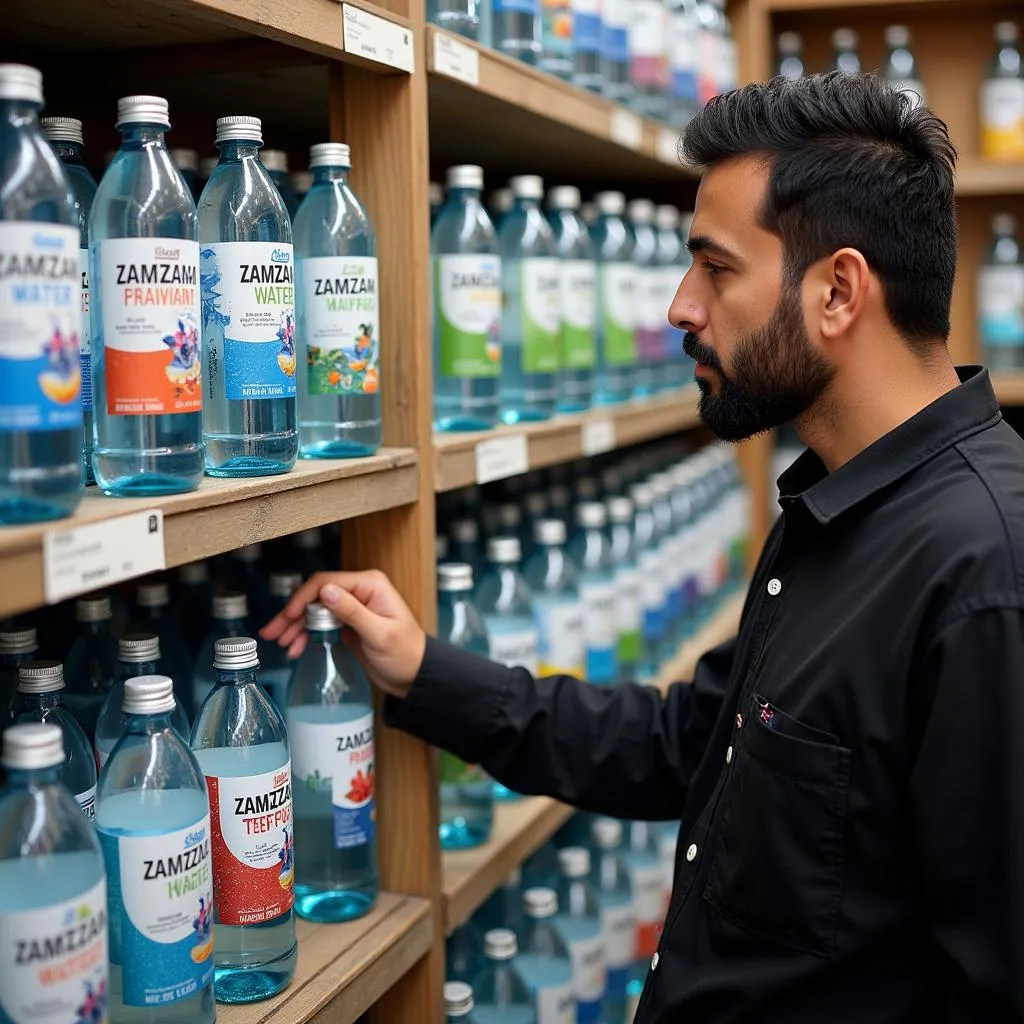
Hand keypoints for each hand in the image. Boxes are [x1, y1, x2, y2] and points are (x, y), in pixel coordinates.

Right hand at [260, 570, 426, 699]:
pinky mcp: (348, 623)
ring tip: (282, 644)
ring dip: (295, 626)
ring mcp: (353, 607)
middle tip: (273, 633)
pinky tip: (296, 648)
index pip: (326, 582)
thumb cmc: (406, 654)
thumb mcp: (380, 634)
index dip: (302, 598)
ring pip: (314, 610)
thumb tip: (326, 591)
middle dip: (292, 614)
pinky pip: (320, 623)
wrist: (415, 676)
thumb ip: (353, 611)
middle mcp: (360, 591)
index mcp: (370, 585)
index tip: (287, 617)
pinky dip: (306, 634)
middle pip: (315, 595)